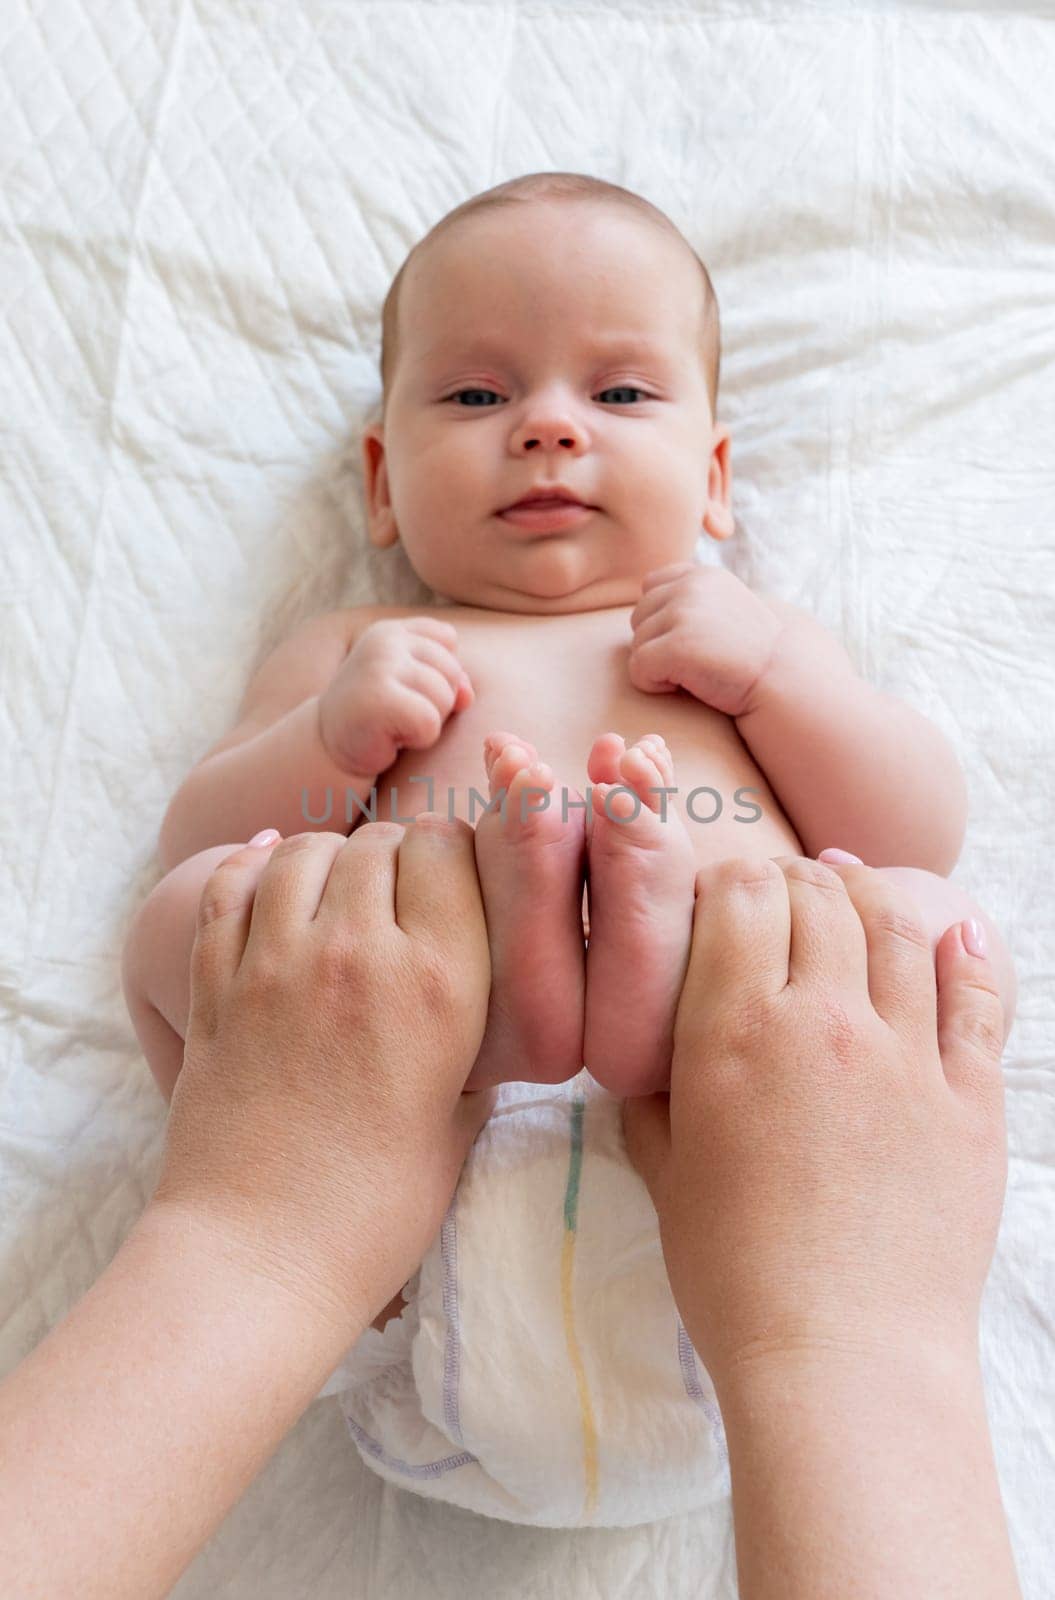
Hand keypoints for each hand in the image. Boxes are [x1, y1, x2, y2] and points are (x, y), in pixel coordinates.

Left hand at [150, 822, 496, 1337]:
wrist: (260, 1259)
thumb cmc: (376, 1211)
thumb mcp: (463, 1123)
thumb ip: (474, 1049)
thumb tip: (478, 1012)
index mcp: (438, 984)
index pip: (449, 848)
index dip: (458, 854)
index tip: (459, 883)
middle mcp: (356, 953)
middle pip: (379, 842)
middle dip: (398, 855)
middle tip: (402, 893)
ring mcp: (276, 964)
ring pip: (304, 850)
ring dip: (329, 858)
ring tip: (340, 890)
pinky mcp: (215, 984)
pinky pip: (229, 887)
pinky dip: (252, 867)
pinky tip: (271, 871)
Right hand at [318, 617, 473, 774]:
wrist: (329, 746)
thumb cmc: (378, 715)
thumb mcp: (414, 687)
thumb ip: (448, 678)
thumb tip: (468, 695)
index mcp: (391, 630)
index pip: (448, 640)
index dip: (439, 672)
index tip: (406, 689)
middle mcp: (384, 641)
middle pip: (452, 671)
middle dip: (437, 701)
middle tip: (400, 712)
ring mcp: (379, 666)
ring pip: (445, 697)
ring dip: (428, 722)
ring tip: (395, 724)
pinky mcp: (379, 698)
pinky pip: (430, 722)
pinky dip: (419, 738)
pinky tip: (392, 737)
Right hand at [622, 855, 1007, 1394]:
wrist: (842, 1357)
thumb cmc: (735, 1274)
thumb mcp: (666, 1174)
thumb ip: (654, 1098)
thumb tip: (650, 1059)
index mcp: (738, 1031)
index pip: (744, 895)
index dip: (732, 878)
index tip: (725, 895)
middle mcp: (826, 1021)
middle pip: (821, 896)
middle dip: (797, 880)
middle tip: (785, 894)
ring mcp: (909, 1056)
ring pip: (898, 927)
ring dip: (873, 894)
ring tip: (857, 890)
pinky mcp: (971, 1098)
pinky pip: (977, 997)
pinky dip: (965, 952)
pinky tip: (952, 932)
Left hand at [628, 562, 784, 715]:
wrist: (780, 680)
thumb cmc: (749, 654)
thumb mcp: (725, 608)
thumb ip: (692, 597)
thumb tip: (644, 596)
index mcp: (702, 574)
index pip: (650, 587)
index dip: (663, 619)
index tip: (696, 637)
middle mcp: (690, 586)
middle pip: (638, 618)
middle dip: (658, 643)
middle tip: (698, 658)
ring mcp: (683, 614)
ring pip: (637, 645)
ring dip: (659, 666)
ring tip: (697, 670)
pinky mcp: (676, 646)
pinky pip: (638, 669)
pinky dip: (655, 685)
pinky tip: (688, 685)